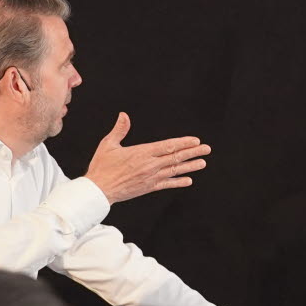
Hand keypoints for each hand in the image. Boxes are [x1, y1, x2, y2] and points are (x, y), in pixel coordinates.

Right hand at [86, 113, 210, 204]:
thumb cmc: (102, 167)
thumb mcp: (108, 145)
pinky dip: (179, 182)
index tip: (195, 140)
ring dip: (190, 166)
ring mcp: (151, 177)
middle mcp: (150, 165)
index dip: (183, 143)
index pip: (168, 146)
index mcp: (142, 153)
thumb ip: (119, 130)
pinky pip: (167, 184)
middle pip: (176, 157)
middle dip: (193, 152)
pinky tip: (189, 180)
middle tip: (206, 149)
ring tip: (202, 163)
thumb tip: (124, 115)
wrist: (99, 190)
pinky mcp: (149, 188)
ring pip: (175, 170)